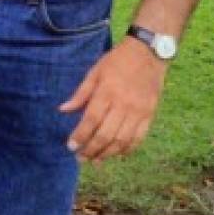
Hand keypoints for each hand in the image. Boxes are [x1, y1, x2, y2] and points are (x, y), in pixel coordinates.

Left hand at [59, 38, 167, 162]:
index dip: (80, 136)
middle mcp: (123, 105)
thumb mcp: (94, 72)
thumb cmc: (116, 61)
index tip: (71, 146)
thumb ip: (80, 94)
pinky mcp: (150, 115)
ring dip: (108, 153)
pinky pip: (139, 138)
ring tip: (96, 161)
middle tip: (80, 158)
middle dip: (92, 149)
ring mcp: (138, 112)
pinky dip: (128, 149)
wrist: (148, 54)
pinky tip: (117, 154)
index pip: (91, 120)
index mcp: (106, 93)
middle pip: (106, 134)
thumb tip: (63, 110)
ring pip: (122, 140)